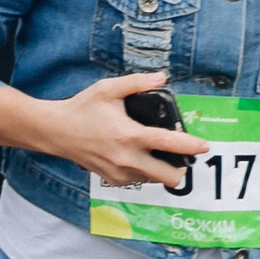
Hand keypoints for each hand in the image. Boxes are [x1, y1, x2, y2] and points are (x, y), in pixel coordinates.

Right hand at [0, 71, 206, 187]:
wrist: (55, 131)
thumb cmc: (82, 108)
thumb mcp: (108, 89)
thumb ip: (137, 82)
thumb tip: (162, 77)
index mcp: (130, 135)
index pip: (169, 143)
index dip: (190, 145)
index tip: (204, 146)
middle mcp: (127, 158)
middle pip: (168, 176)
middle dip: (180, 169)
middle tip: (180, 157)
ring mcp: (119, 172)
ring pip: (154, 180)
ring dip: (160, 170)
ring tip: (155, 155)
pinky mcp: (111, 179)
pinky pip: (137, 181)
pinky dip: (143, 172)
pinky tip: (136, 158)